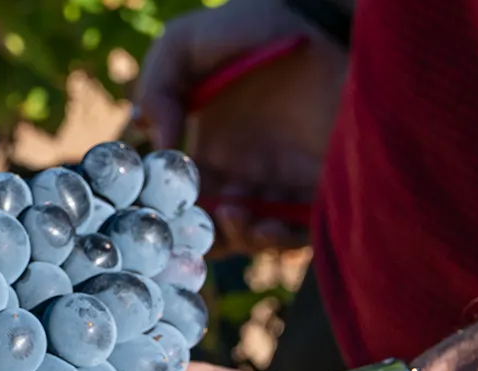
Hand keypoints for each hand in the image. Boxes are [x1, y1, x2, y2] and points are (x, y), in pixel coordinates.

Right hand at [133, 0, 348, 252]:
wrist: (319, 15)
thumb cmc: (251, 26)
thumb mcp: (183, 45)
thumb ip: (156, 87)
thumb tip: (156, 140)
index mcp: (208, 155)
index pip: (180, 203)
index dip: (166, 215)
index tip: (160, 210)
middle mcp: (244, 178)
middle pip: (214, 231)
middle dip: (201, 238)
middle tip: (198, 221)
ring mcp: (283, 185)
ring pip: (252, 238)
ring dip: (237, 239)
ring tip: (233, 214)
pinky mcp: (321, 187)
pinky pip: (300, 232)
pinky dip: (278, 241)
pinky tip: (263, 223)